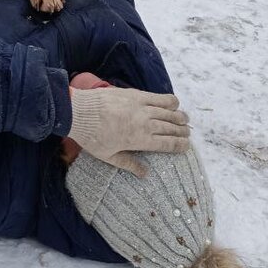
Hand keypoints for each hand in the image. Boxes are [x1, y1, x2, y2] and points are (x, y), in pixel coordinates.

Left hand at [68, 87, 189, 175]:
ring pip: (169, 112)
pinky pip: (158, 97)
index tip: (187, 147)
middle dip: (182, 132)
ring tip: (185, 120)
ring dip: (179, 116)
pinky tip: (174, 104)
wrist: (79, 111)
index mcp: (140, 140)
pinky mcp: (135, 94)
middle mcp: (145, 123)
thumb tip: (145, 174)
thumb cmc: (91, 137)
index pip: (168, 143)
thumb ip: (129, 164)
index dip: (180, 145)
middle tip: (187, 134)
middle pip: (171, 127)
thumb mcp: (108, 156)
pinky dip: (169, 101)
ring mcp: (142, 107)